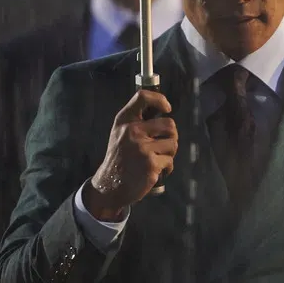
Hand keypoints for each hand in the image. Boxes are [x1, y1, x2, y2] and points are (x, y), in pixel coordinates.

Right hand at [86, 89, 177, 218]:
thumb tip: (164, 111)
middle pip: (170, 124)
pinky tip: (154, 171)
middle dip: (171, 136)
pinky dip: (166, 168)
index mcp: (124, 121)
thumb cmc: (119, 158)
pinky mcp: (151, 164)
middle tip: (163, 145)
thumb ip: (137, 122)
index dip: (159, 99)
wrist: (109, 185)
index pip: (142, 97)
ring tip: (156, 159)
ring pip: (173, 144)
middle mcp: (132, 131)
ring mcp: (142, 148)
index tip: (167, 108)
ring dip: (169, 153)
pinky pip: (170, 161)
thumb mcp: (121, 134)